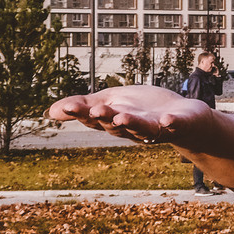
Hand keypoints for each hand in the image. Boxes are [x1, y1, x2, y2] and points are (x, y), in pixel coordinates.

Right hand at [49, 83, 213, 144]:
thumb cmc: (144, 110)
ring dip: (131, 123)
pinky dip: (171, 123)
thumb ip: (84, 107)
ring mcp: (157, 128)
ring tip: (122, 117)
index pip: (95, 118)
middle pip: (116, 125)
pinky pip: (175, 125)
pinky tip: (167, 119)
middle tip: (95, 111)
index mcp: (115, 122)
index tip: (68, 107)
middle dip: (106, 118)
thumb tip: (50, 112)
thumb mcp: (111, 103)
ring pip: (142, 128)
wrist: (184, 117)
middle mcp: (133, 129)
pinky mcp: (180, 124)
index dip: (82, 113)